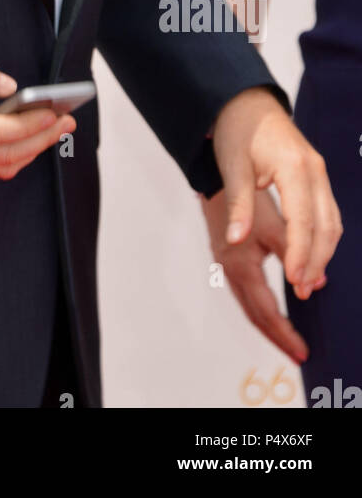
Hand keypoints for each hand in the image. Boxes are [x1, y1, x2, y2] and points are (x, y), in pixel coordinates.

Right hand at [0, 53, 75, 189]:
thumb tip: (11, 87)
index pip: (2, 133)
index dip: (35, 125)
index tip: (57, 113)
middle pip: (8, 155)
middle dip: (43, 140)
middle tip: (66, 123)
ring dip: (29, 152)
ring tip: (51, 132)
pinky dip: (7, 159)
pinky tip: (20, 142)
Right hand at [200, 186, 314, 364]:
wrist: (214, 176)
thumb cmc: (244, 197)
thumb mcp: (273, 226)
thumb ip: (295, 255)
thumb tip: (317, 282)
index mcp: (241, 267)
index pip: (266, 312)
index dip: (285, 333)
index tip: (302, 350)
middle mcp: (230, 271)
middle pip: (254, 315)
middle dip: (276, 337)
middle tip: (297, 354)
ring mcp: (225, 265)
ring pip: (248, 306)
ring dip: (268, 325)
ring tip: (286, 339)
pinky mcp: (226, 257)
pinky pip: (245, 293)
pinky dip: (260, 308)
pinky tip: (271, 310)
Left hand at [211, 87, 341, 299]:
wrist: (246, 102)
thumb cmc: (236, 131)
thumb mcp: (232, 166)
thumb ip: (238, 204)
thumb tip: (235, 241)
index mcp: (294, 167)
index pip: (303, 221)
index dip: (299, 253)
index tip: (293, 281)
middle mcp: (314, 170)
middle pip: (325, 226)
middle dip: (315, 261)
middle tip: (301, 290)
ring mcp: (319, 172)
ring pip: (332, 222)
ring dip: (322, 253)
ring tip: (306, 281)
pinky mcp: (317, 175)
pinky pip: (329, 212)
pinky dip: (323, 237)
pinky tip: (311, 255)